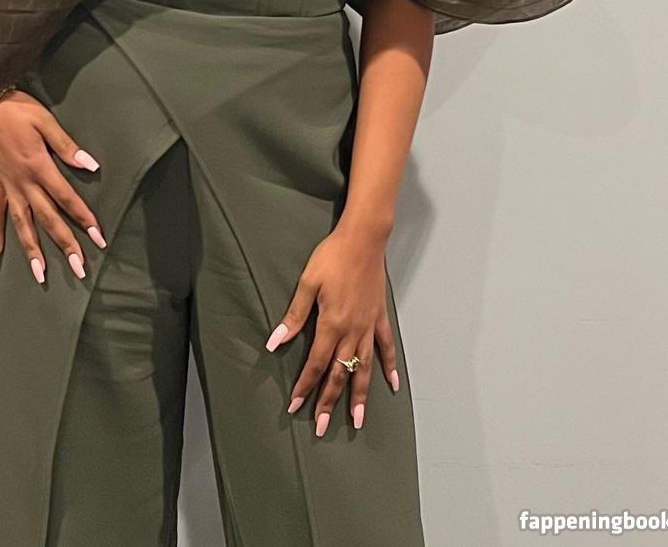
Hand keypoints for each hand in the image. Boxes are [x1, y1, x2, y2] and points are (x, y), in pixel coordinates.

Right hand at [0, 89, 106, 283]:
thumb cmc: (17, 109)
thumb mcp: (46, 122)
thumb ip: (67, 146)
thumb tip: (90, 164)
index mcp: (38, 166)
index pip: (66, 198)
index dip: (83, 218)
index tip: (97, 236)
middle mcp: (22, 182)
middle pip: (47, 219)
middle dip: (64, 244)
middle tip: (79, 268)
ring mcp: (8, 185)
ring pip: (21, 224)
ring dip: (31, 250)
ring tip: (40, 274)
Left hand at [263, 222, 399, 434]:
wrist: (363, 239)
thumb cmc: (332, 257)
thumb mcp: (308, 283)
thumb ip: (294, 316)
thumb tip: (275, 342)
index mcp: (331, 324)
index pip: (315, 364)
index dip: (304, 387)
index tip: (295, 407)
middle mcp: (352, 331)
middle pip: (339, 373)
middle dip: (329, 401)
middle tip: (322, 427)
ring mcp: (368, 326)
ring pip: (364, 368)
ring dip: (359, 396)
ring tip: (357, 420)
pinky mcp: (380, 317)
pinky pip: (386, 348)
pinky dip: (389, 367)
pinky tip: (392, 385)